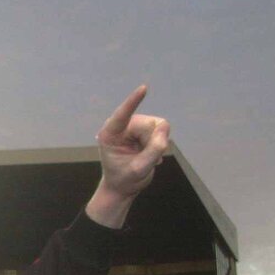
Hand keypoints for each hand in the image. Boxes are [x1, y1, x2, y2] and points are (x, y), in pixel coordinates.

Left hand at [85, 85, 169, 228]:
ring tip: (145, 157)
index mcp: (110, 134)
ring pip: (159, 126)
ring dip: (157, 144)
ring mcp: (134, 125)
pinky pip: (163, 130)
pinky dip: (160, 144)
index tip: (143, 89)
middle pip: (149, 125)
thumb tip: (164, 128)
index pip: (123, 115)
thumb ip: (152, 150)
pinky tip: (150, 154)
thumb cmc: (125, 179)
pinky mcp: (145, 128)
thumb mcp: (139, 169)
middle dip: (153, 143)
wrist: (123, 186)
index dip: (134, 102)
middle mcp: (122, 126)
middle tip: (145, 159)